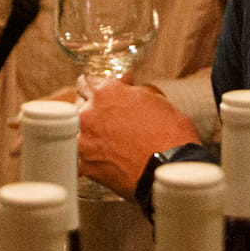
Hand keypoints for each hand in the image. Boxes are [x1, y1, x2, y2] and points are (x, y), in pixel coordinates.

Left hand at [69, 81, 199, 197]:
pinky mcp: (86, 165)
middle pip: (81, 107)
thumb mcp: (157, 100)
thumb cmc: (170, 134)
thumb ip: (134, 92)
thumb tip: (128, 88)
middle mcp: (89, 114)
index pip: (86, 82)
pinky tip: (106, 160)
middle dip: (94, 111)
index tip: (103, 93)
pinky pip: (81, 158)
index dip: (97, 87)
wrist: (170, 169)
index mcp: (105, 93)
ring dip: (92, 135)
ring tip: (111, 143)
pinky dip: (92, 159)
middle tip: (112, 120)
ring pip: (79, 132)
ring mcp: (84, 140)